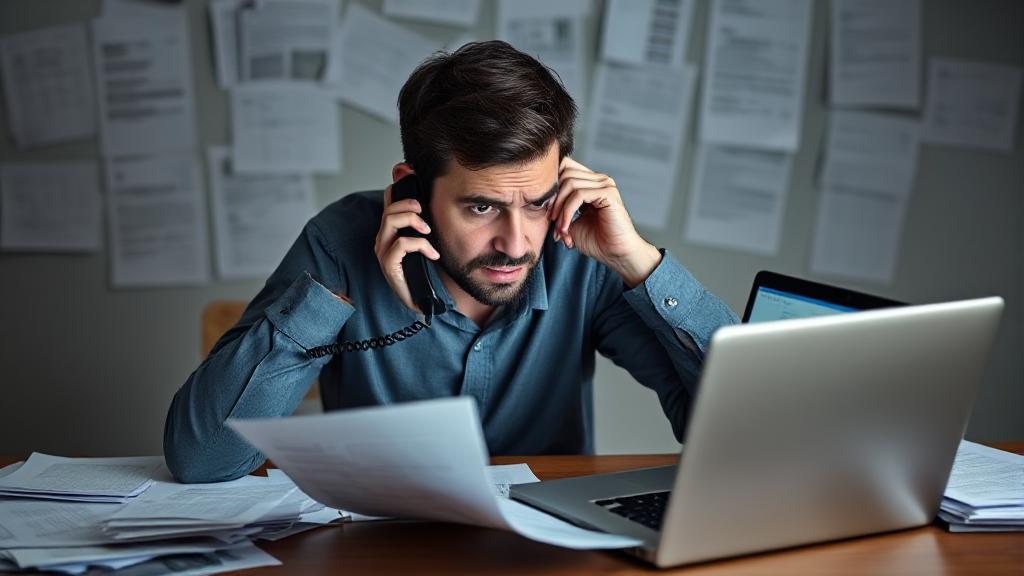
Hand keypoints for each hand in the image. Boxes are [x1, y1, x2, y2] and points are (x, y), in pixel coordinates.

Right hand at [374, 184, 440, 312]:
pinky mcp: (388, 265)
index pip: (389, 200)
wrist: (420, 301)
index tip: (410, 174)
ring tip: (427, 230)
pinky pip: (401, 245)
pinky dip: (420, 245)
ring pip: (390, 221)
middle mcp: (383, 238)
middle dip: (409, 204)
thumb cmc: (423, 272)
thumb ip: (427, 224)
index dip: (398, 185)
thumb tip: (438, 204)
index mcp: (391, 230)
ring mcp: (383, 252)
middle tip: (424, 212)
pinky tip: (432, 254)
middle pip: (389, 208)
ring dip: (412, 220)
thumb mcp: (427, 242)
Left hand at [550, 157, 661, 287]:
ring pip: (569, 183)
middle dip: (552, 198)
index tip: (544, 209)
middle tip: (550, 220)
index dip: (550, 186)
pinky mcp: (607, 193)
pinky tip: (565, 227)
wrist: (616, 255)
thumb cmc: (596, 241)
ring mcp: (604, 184)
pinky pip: (578, 194)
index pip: (564, 167)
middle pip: (564, 172)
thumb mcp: (569, 222)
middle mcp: (598, 179)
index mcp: (590, 183)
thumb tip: (540, 202)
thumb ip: (557, 208)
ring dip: (559, 208)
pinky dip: (567, 211)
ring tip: (560, 228)